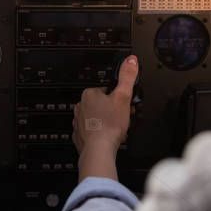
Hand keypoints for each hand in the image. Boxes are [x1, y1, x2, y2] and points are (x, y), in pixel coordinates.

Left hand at [72, 55, 138, 180]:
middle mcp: (81, 106)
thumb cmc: (109, 125)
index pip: (107, 90)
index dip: (119, 98)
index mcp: (89, 94)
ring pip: (97, 118)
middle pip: (102, 105)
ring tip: (117, 129)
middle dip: (114, 111)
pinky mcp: (80, 136)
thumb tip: (131, 60)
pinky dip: (100, 135)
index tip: (125, 105)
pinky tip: (108, 138)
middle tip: (123, 118)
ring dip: (107, 122)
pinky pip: (92, 132)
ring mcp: (79, 122)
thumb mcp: (123, 96)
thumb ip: (127, 77)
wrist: (99, 150)